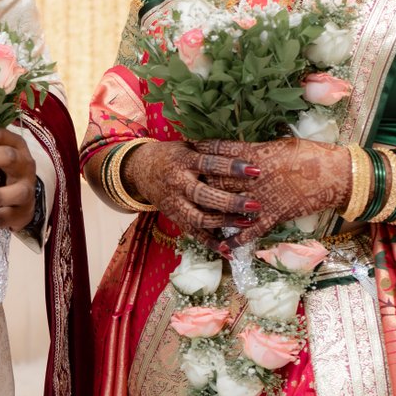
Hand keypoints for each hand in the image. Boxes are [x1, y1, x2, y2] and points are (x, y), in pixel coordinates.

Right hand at [119, 140, 261, 252]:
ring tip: (248, 222)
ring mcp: (175, 203)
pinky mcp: (175, 217)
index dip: (231, 167)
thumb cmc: (172, 155)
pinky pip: (193, 234)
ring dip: (225, 222)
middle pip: (205, 195)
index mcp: (183, 161)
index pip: (209, 163)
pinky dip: (211, 243)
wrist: (140, 169)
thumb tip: (244, 147)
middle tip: (255, 204)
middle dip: (231, 201)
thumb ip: (210, 149)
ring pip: (199, 218)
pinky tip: (229, 250)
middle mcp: (178, 183)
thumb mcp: (187, 146)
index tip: (254, 170)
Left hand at [194, 139, 350, 248]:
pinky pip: (251, 230)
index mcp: (256, 154)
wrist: (334, 175)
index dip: (204, 149)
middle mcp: (255, 177)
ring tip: (193, 211)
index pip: (222, 150)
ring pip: (229, 204)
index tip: (189, 147)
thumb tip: (243, 147)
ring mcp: (263, 198)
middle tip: (183, 180)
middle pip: (219, 178)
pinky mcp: (274, 215)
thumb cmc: (311, 154)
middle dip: (201, 179)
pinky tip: (223, 245)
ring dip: (212, 208)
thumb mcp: (281, 144)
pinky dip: (236, 239)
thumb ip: (259, 147)